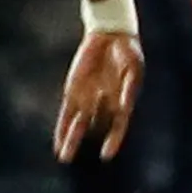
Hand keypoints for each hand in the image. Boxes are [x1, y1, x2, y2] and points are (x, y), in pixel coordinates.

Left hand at [52, 30, 142, 159]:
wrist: (111, 34)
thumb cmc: (128, 51)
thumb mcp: (133, 67)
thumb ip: (129, 87)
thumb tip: (125, 108)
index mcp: (121, 102)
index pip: (117, 127)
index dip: (113, 141)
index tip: (106, 154)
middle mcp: (104, 104)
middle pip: (93, 129)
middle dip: (81, 142)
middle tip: (71, 159)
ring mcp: (87, 99)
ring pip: (78, 124)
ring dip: (70, 140)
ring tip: (63, 156)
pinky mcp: (74, 91)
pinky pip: (66, 112)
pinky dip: (62, 126)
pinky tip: (58, 140)